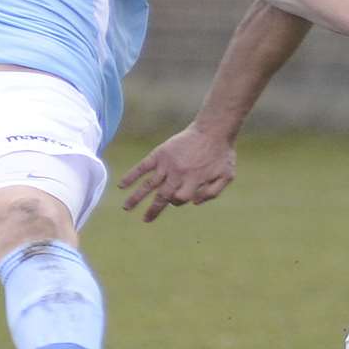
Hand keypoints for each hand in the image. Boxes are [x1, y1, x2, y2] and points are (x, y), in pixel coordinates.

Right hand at [116, 126, 236, 221]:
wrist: (213, 129)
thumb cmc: (221, 154)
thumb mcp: (226, 176)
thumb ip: (213, 193)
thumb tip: (194, 203)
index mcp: (193, 181)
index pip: (180, 200)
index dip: (178, 201)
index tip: (179, 198)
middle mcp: (178, 174)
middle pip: (162, 196)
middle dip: (153, 210)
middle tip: (145, 220)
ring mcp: (167, 164)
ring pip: (149, 184)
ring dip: (136, 197)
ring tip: (126, 208)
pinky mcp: (160, 154)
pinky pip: (142, 167)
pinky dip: (131, 176)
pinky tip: (121, 185)